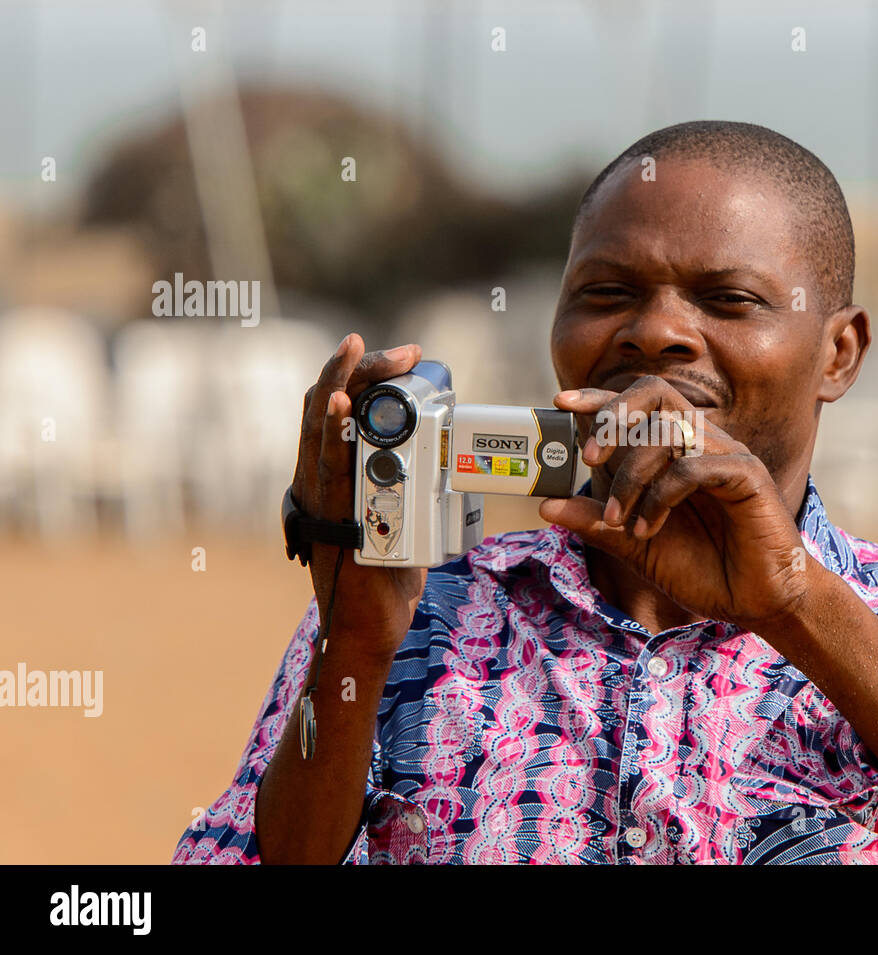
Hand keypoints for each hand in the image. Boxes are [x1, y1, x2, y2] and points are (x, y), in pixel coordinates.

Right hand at [292, 333, 425, 659]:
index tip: (406, 356)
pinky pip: (330, 468)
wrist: (368, 627)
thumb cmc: (384, 576)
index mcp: (328, 474)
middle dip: (362, 367)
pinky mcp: (332, 518)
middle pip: (327, 403)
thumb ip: (405, 485)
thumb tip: (445, 462)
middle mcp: (315, 478)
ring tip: (357, 349)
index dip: (364, 373)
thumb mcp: (394, 515)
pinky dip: (333, 431)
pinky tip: (341, 403)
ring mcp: (320, 496)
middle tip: (404, 350)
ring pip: (320, 425)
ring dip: (341, 381)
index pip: (336, 406)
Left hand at [539, 377, 810, 630]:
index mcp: (678, 452)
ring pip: (669, 431)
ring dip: (632, 475)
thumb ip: (596, 523)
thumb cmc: (704, 572)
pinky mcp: (747, 476)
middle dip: (616, 416)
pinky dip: (661, 495)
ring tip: (620, 519)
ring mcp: (726, 456)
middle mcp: (703, 443)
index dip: (601, 397)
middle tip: (590, 456)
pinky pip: (694, 466)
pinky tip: (649, 528)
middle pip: (656, 394)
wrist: (755, 605)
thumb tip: (545, 505)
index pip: (639, 405)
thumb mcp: (635, 547)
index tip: (561, 402)